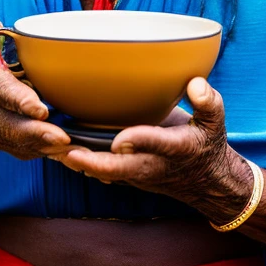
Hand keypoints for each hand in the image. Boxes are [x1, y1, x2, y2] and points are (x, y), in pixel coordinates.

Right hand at [0, 19, 70, 159]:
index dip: (19, 99)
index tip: (40, 109)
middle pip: (8, 122)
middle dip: (36, 133)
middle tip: (63, 139)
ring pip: (13, 140)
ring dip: (42, 147)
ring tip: (70, 149)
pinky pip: (16, 148)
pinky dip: (39, 151)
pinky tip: (62, 152)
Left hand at [49, 78, 249, 214]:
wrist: (208, 183)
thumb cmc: (208, 144)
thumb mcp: (216, 122)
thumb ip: (209, 102)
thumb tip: (195, 83)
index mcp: (175, 148)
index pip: (155, 144)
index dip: (137, 141)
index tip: (119, 140)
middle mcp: (152, 164)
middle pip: (118, 168)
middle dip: (92, 162)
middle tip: (64, 150)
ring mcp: (137, 173)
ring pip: (104, 171)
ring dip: (78, 163)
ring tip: (48, 148)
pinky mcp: (126, 174)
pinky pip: (100, 170)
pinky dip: (80, 162)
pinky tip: (54, 149)